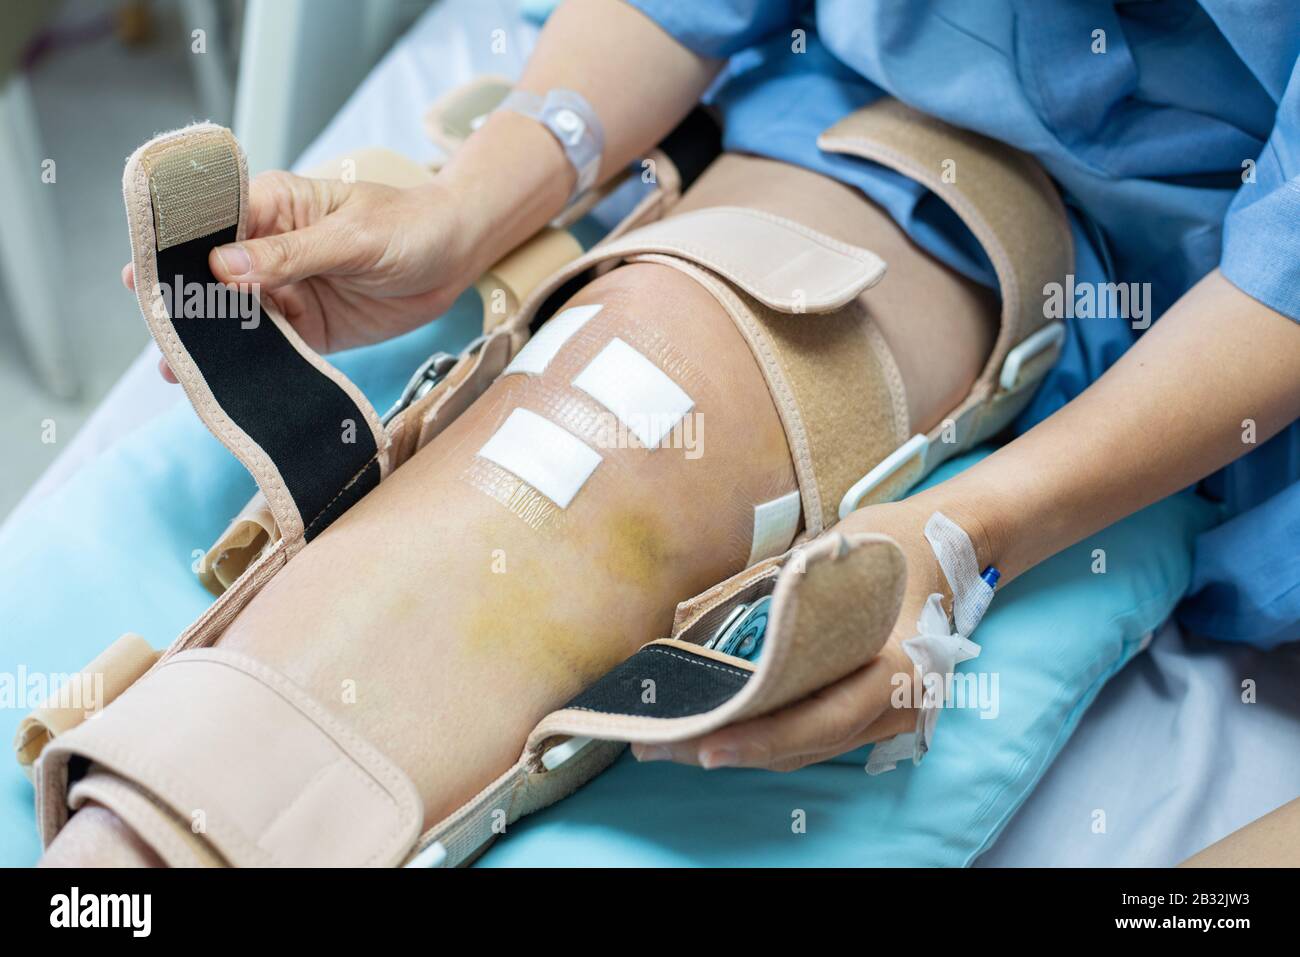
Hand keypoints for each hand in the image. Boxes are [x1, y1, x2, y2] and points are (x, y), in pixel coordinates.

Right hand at [123, 170, 479, 380]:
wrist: (456, 258)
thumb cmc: (408, 227)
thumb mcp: (354, 236)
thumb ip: (293, 253)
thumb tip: (224, 266)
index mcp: (272, 207)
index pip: (209, 223)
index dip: (174, 248)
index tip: (143, 276)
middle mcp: (268, 250)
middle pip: (211, 278)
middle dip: (183, 304)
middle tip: (157, 334)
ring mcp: (286, 291)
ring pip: (235, 319)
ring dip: (210, 342)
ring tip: (177, 370)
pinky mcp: (308, 329)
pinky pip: (272, 350)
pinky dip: (250, 367)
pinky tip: (224, 386)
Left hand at [631, 497, 977, 771]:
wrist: (954, 545)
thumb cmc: (895, 543)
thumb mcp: (841, 555)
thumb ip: (788, 592)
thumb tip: (715, 616)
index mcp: (898, 665)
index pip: (821, 717)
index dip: (761, 736)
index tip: (703, 743)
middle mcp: (898, 705)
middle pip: (804, 744)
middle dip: (728, 747)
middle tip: (657, 746)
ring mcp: (890, 716)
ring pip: (804, 749)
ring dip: (739, 748)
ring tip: (670, 743)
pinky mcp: (873, 715)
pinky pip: (813, 737)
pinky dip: (765, 737)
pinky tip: (716, 729)